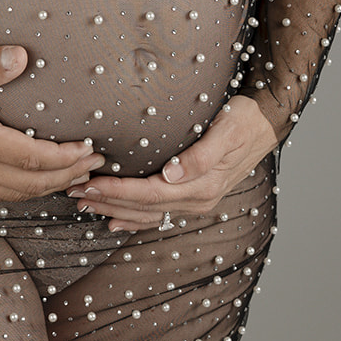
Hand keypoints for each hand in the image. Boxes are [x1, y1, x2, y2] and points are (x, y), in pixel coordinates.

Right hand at [0, 41, 105, 202]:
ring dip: (44, 188)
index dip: (64, 158)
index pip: (28, 158)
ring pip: (10, 193)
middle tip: (94, 168)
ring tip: (71, 178)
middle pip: (25, 183)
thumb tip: (22, 58)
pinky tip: (28, 182)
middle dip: (64, 177)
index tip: (90, 150)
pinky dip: (18, 191)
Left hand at [67, 95, 276, 230]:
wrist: (266, 122)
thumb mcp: (226, 130)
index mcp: (203, 185)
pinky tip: (115, 221)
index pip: (149, 193)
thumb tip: (172, 174)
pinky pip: (159, 213)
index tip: (89, 182)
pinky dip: (134, 218)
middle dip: (107, 200)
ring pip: (148, 213)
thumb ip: (201, 155)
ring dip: (115, 209)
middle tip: (74, 190)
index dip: (117, 191)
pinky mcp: (193, 195)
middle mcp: (198, 199)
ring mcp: (196, 200)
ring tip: (85, 202)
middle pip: (143, 206)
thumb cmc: (244, 119)